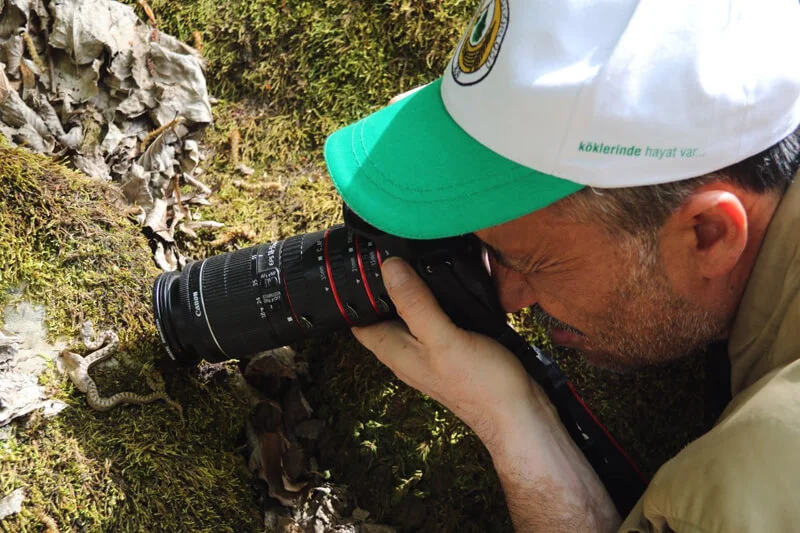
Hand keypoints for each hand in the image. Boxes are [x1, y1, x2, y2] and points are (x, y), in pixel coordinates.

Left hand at [352, 257, 552, 446]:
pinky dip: (436, 303)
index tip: (356, 265)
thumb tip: (389, 269)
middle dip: (382, 289)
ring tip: (417, 261)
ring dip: (410, 294)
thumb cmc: (481, 384)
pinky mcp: (452, 351)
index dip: (352, 295)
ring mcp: (430, 353)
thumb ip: (416, 304)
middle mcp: (407, 353)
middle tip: (389, 252)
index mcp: (395, 351)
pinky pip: (434, 322)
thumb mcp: (444, 338)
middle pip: (383, 316)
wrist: (517, 415)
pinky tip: (448, 288)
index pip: (358, 322)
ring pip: (409, 318)